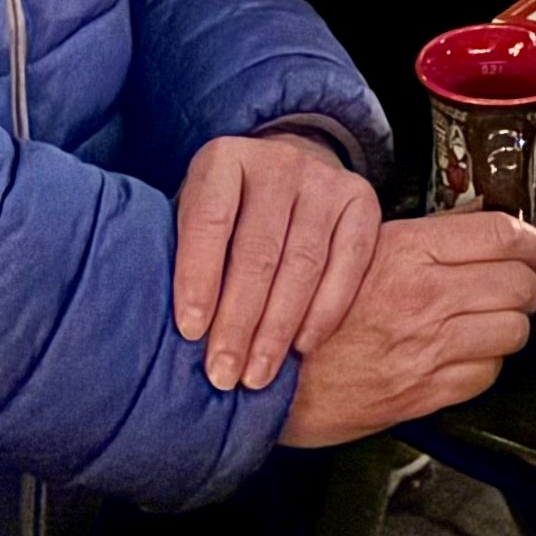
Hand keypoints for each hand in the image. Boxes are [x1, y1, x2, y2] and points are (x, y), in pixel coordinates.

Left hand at [173, 132, 381, 391]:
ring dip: (278, 328)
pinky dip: (327, 309)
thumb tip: (174, 333)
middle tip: (224, 373)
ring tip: (258, 375)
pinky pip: (350, 260)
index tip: (190, 332)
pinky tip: (303, 346)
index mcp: (223, 159)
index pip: (209, 220)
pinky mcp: (361, 200)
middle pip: (258, 250)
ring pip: (303, 262)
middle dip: (239, 319)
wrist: (285, 177)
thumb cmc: (225, 217)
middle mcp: (278, 162)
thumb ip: (185, 259)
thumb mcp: (192, 218)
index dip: (199, 278)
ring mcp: (324, 179)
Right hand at [279, 212, 535, 446]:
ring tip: (497, 319)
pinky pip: (485, 375)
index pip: (501, 234)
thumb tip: (471, 234)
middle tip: (524, 285)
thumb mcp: (355, 252)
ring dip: (511, 323)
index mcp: (408, 251)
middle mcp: (426, 297)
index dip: (534, 241)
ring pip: (512, 330)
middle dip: (530, 284)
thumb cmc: (301, 312)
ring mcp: (428, 349)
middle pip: (518, 283)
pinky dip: (487, 364)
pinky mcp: (424, 393)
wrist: (263, 377)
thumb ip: (416, 243)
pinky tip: (470, 354)